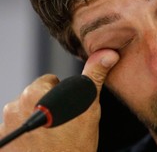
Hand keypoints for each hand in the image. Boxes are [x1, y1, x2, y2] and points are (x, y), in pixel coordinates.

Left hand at [0, 49, 118, 151]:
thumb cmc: (75, 146)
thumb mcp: (90, 107)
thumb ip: (94, 76)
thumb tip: (107, 54)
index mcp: (34, 93)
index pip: (49, 81)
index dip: (62, 94)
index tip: (68, 110)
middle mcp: (14, 107)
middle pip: (37, 95)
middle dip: (49, 105)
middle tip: (63, 124)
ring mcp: (5, 125)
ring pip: (28, 111)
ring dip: (39, 118)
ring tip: (52, 135)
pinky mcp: (4, 141)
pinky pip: (18, 127)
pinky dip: (28, 133)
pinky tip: (40, 144)